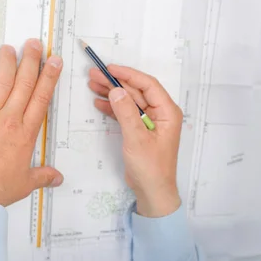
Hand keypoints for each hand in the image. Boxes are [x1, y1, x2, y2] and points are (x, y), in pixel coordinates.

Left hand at [0, 39, 63, 207]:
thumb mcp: (24, 184)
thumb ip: (43, 176)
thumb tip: (57, 178)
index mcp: (26, 134)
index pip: (41, 98)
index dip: (49, 77)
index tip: (54, 62)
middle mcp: (9, 120)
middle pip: (24, 83)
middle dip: (31, 61)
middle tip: (34, 45)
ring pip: (1, 82)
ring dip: (6, 63)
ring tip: (9, 48)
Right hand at [88, 65, 181, 216]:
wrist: (152, 191)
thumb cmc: (150, 167)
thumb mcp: (136, 138)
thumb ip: (126, 113)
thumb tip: (116, 90)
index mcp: (167, 112)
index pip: (148, 85)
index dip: (128, 74)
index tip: (109, 68)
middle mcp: (161, 113)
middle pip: (137, 91)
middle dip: (116, 82)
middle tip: (94, 74)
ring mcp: (151, 122)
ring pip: (130, 100)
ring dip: (112, 93)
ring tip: (92, 84)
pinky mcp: (141, 130)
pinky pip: (127, 113)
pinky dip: (113, 107)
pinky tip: (99, 102)